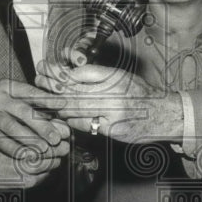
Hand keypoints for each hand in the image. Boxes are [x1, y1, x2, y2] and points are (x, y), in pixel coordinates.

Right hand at [0, 79, 69, 157]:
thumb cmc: (0, 108)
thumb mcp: (14, 100)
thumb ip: (34, 106)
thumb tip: (60, 120)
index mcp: (7, 86)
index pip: (30, 92)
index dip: (47, 99)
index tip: (63, 105)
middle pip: (22, 111)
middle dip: (42, 125)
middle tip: (56, 138)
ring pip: (11, 127)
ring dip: (29, 139)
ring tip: (43, 149)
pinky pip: (0, 140)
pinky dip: (14, 149)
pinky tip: (26, 155)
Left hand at [36, 62, 183, 144]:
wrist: (165, 115)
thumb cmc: (141, 93)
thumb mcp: (121, 77)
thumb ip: (96, 76)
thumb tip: (70, 75)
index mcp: (115, 78)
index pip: (80, 74)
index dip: (60, 73)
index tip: (45, 70)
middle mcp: (114, 94)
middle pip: (75, 91)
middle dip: (53, 88)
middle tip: (36, 84)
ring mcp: (114, 114)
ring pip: (78, 109)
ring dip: (58, 106)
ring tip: (42, 101)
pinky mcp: (114, 130)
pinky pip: (87, 125)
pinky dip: (73, 121)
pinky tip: (63, 117)